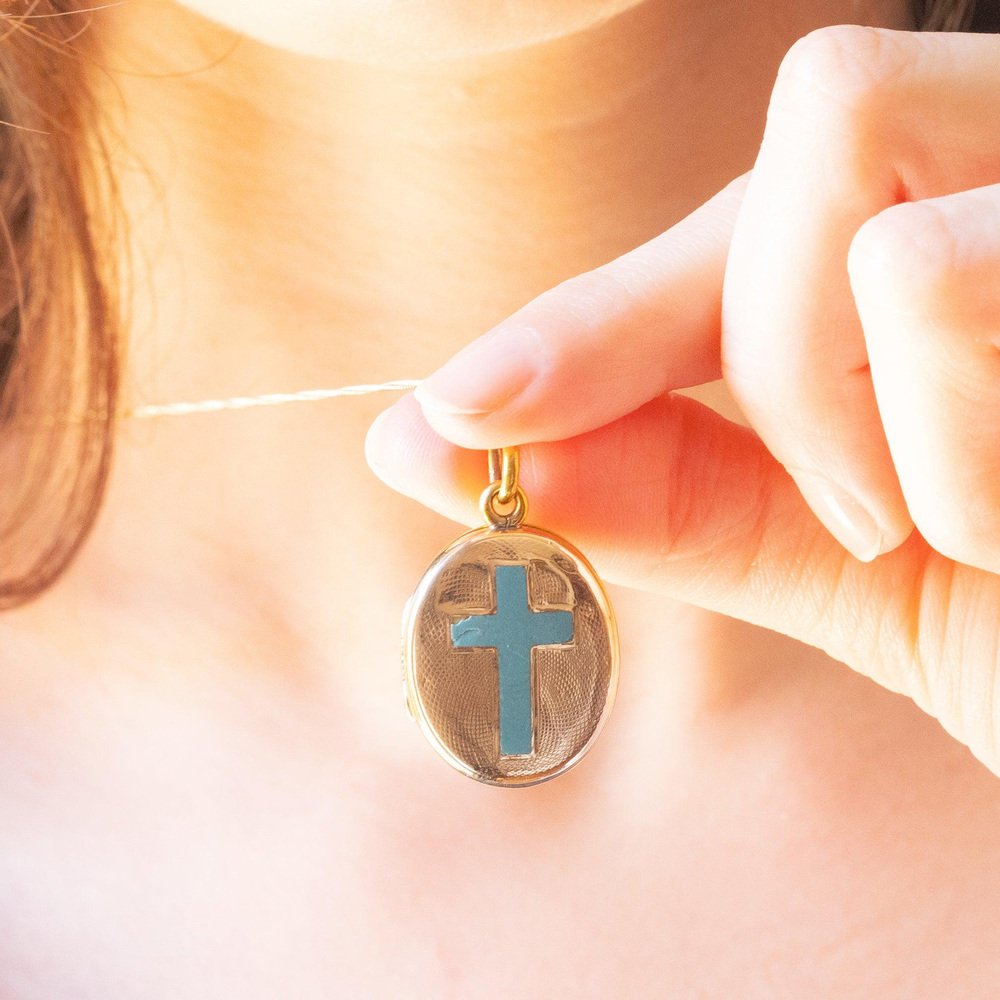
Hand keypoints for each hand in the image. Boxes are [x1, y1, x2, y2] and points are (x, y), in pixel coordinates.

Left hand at [365, 25, 999, 775]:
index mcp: (960, 234)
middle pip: (814, 114)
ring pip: (857, 148)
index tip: (446, 414)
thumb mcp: (846, 561)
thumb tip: (433, 445)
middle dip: (770, 340)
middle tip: (861, 507)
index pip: (734, 224)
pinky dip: (947, 432)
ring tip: (962, 520)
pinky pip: (940, 272)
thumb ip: (658, 488)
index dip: (584, 318)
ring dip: (848, 387)